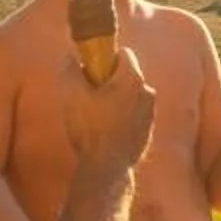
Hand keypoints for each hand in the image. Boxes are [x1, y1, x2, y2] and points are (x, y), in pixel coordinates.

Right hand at [61, 46, 156, 178]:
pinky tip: (105, 130)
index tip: (91, 71)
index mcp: (133, 79)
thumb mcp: (71, 94)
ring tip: (96, 116)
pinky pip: (134, 115)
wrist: (106, 167)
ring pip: (131, 96)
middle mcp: (148, 92)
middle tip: (90, 95)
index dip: (104, 58)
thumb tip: (70, 55)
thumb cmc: (90, 128)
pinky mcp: (148, 130)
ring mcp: (150, 113)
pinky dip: (122, 117)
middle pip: (127, 75)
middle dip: (109, 80)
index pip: (123, 54)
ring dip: (116, 100)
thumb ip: (69, 69)